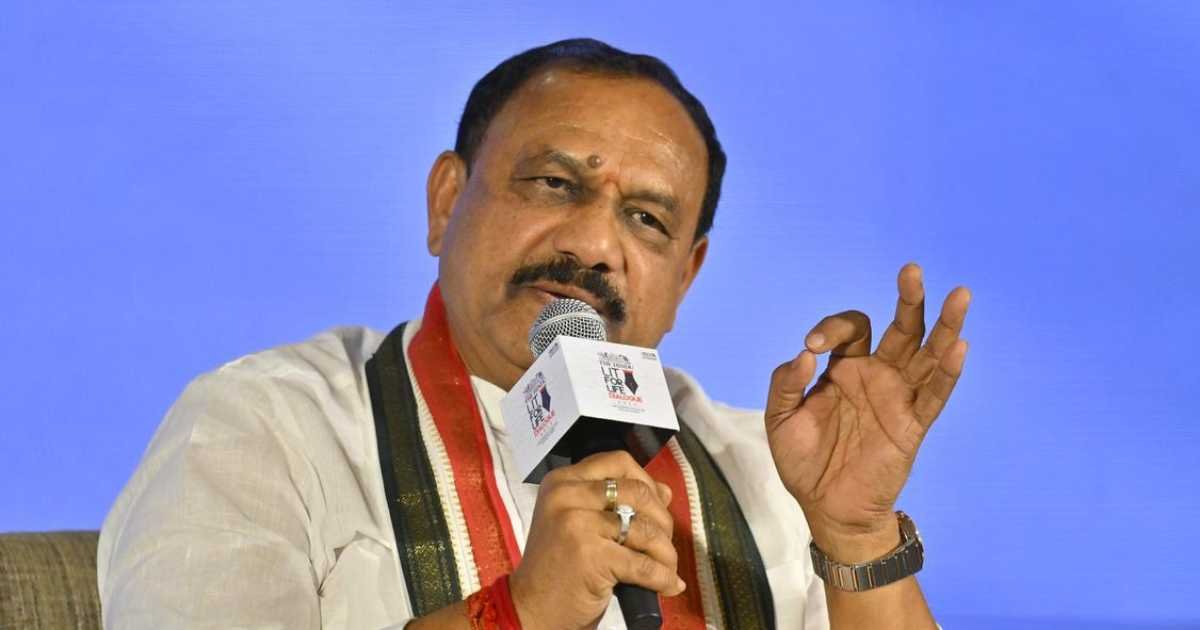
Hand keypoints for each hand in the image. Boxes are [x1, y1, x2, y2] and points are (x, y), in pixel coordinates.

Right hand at [508, 451, 684, 629]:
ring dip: (666, 553)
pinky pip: (644, 564)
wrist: (531, 608)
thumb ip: (616, 503)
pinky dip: (662, 578)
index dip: (648, 481)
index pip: (618, 462)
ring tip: (667, 569)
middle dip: (663, 521)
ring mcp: (577, 524)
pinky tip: (668, 586)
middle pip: (638, 492)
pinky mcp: (591, 555)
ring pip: (645, 529)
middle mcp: (567, 496)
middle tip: (663, 545)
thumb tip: (665, 492)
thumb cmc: (557, 567)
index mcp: (562, 481)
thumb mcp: (579, 523)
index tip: (657, 506)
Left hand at [764, 263, 970, 559]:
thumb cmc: (803, 461)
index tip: (813, 346)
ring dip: (944, 326)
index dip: (831, 329)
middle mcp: (877, 375)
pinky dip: (948, 372)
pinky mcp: (913, 424)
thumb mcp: (780, 420)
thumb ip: (785, 384)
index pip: (850, 329)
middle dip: (908, 299)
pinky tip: (958, 346)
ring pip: (927, 355)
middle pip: (901, 329)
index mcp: (844, 368)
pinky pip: (934, 395)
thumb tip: (805, 353)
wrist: (827, 507)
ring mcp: (898, 398)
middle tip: (911, 270)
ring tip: (959, 295)